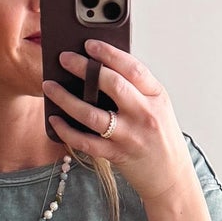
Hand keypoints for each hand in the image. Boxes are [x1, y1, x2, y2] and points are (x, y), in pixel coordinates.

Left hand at [42, 40, 192, 205]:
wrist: (171, 176)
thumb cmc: (160, 137)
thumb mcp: (157, 107)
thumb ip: (136, 88)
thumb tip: (98, 67)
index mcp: (156, 96)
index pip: (132, 68)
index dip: (109, 53)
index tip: (89, 44)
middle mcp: (144, 114)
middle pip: (112, 85)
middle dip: (84, 68)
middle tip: (64, 58)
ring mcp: (130, 136)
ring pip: (92, 114)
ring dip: (66, 99)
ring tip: (50, 87)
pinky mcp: (117, 155)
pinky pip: (86, 142)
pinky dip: (67, 130)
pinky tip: (55, 120)